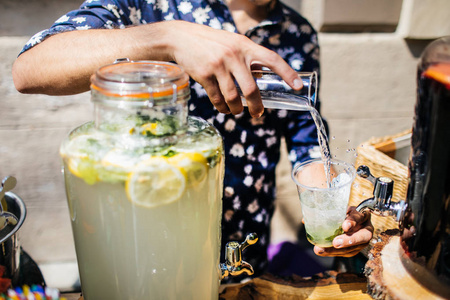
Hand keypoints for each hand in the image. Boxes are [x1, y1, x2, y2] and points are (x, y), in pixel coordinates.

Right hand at [168, 21, 302, 117]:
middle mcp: (234, 55)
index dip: (287, 73)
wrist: (182, 38)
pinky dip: (222, 107)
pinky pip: (217, 98)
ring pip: (233, 97)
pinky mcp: (204, 74)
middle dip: (257, 106)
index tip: (298, 87)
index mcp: (246, 45)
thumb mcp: (233, 43)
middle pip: (251, 88)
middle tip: (258, 114)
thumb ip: (247, 58)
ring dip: (237, 109)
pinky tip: (224, 108)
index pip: (272, 59)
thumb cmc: (212, 43)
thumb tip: (261, 78)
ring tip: (237, 111)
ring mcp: (219, 65)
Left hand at [313, 206, 373, 256]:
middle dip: (348, 241)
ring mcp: (362, 241)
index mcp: (363, 216)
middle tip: (335, 243)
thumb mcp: (339, 208)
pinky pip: (346, 253)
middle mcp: (367, 229)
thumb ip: (326, 213)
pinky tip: (323, 252)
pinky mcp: (356, 249)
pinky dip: (334, 253)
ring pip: (353, 248)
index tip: (345, 226)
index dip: (353, 221)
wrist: (352, 220)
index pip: (360, 217)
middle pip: (361, 237)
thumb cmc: (343, 212)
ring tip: (320, 250)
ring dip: (336, 250)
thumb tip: (305, 221)